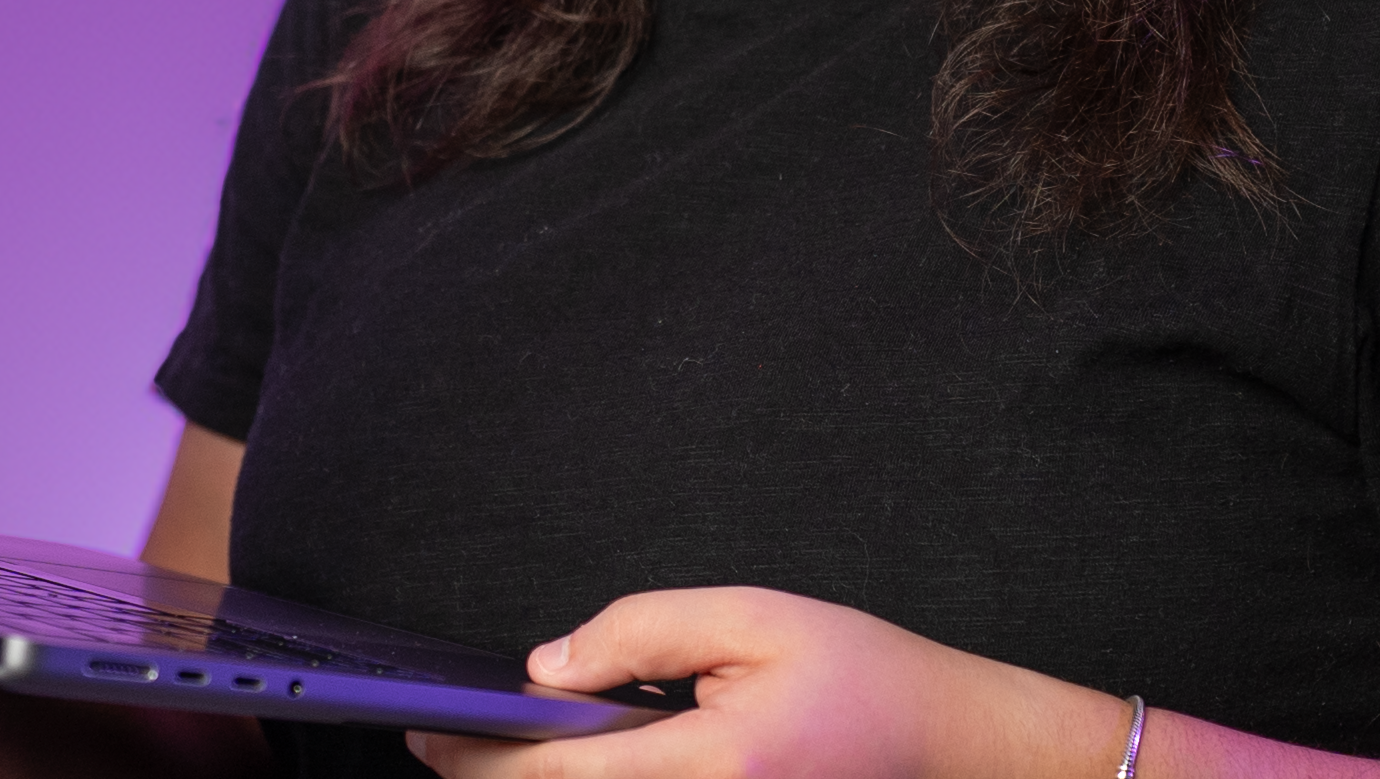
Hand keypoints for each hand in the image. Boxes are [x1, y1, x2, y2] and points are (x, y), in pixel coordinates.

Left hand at [406, 588, 1131, 778]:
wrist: (951, 747)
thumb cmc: (869, 677)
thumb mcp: (756, 617)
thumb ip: (644, 630)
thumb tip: (551, 666)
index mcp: (721, 761)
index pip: (569, 770)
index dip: (484, 754)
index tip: (428, 730)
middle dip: (496, 778)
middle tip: (443, 740)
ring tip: (501, 750)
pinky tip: (575, 762)